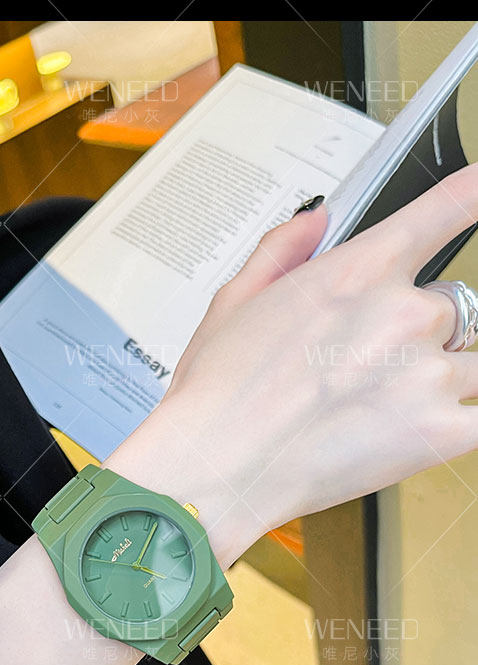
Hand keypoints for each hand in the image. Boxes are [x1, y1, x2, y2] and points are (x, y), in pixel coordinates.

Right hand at [106, 164, 477, 566]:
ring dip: (438, 381)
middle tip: (368, 366)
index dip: (477, 194)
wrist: (218, 466)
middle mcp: (406, 314)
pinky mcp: (440, 433)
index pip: (450, 208)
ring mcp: (429, 374)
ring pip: (475, 364)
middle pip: (453, 308)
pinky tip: (428, 429)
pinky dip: (460, 423)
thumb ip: (283, 249)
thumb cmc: (217, 395)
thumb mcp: (233, 301)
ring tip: (380, 408)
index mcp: (361, 271)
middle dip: (419, 334)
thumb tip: (315, 221)